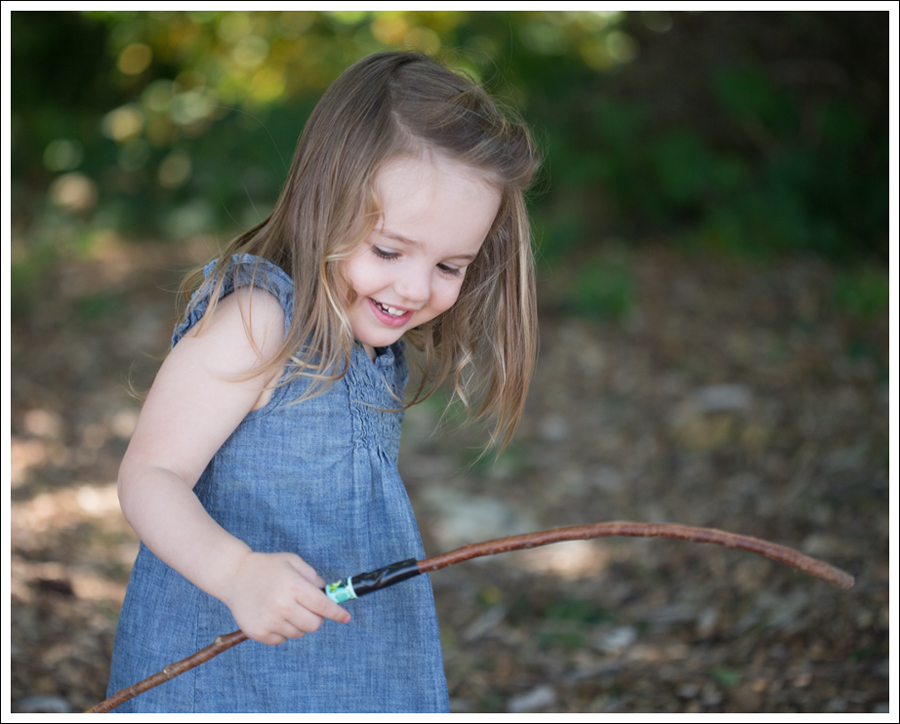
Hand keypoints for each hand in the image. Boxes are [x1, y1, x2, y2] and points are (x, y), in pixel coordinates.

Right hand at [217, 551, 350, 644]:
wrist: (234, 576)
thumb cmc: (268, 567)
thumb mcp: (293, 562)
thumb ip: (313, 577)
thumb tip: (328, 594)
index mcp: (294, 587)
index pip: (323, 606)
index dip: (338, 613)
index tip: (346, 618)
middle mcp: (282, 605)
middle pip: (314, 625)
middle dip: (317, 617)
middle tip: (308, 607)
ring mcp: (270, 621)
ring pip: (299, 633)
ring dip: (298, 623)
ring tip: (286, 608)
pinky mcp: (258, 632)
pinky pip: (282, 639)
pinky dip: (283, 631)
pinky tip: (274, 615)